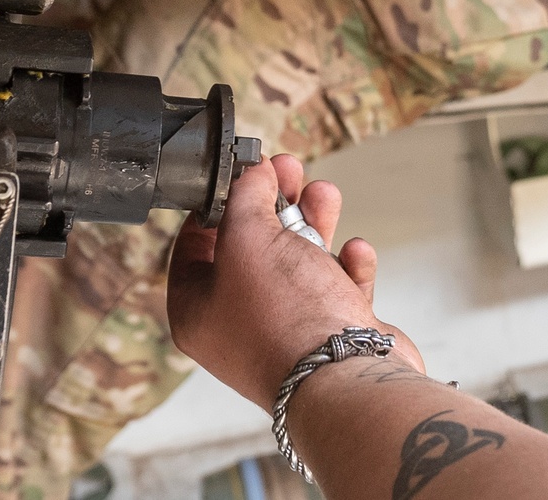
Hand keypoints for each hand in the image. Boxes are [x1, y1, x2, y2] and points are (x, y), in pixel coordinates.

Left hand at [166, 154, 422, 409]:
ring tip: (325, 193)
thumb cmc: (285, 314)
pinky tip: (354, 251)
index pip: (193, 245)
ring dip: (313, 224)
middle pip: (250, 249)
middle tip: (289, 169)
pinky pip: (334, 292)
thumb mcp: (248, 236)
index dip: (217, 202)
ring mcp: (284, 335)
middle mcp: (236, 326)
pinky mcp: (330, 341)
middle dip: (273, 204)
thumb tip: (252, 172)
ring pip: (296, 265)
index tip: (240, 172)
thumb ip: (245, 195)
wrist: (347, 379)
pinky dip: (345, 267)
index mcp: (196, 309)